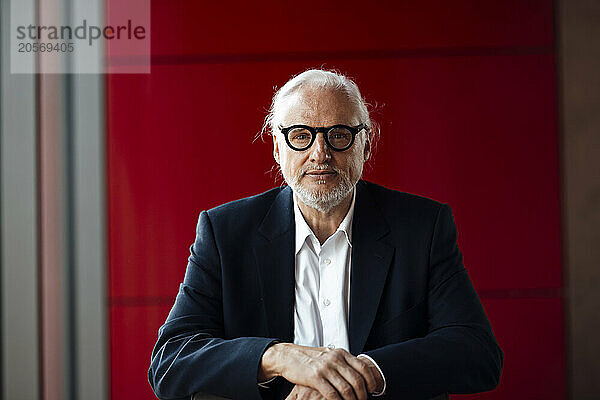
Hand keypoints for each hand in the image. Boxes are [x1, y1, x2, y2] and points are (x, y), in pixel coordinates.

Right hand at [259, 343, 378, 399]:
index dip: (371, 380)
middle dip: (363, 395)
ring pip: (347, 389)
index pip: (363, 367)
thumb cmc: (309, 357)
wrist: (288, 356)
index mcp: (340, 353)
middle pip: (357, 380)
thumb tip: (357, 371)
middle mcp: (335, 359)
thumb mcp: (328, 354)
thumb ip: (342, 361)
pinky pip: (332, 394)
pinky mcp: (315, 378)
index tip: (373, 389)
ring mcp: (325, 368)